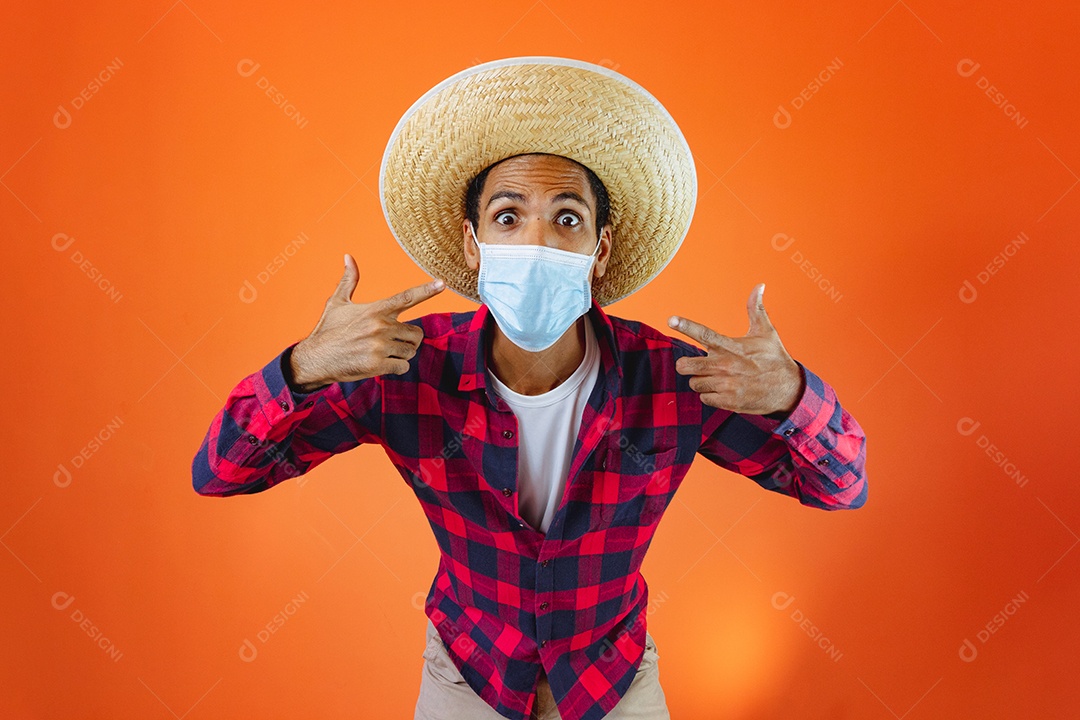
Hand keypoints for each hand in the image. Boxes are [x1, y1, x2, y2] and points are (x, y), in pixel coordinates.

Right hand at [290, 253, 444, 388]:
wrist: (314, 358)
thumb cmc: (327, 330)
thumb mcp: (337, 303)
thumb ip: (349, 280)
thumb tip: (348, 257)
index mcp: (375, 310)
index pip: (407, 297)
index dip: (427, 290)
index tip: (442, 283)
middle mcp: (380, 326)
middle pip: (416, 333)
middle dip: (409, 339)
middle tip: (393, 342)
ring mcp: (379, 346)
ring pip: (411, 351)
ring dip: (402, 354)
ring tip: (383, 352)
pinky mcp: (377, 365)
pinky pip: (402, 367)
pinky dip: (396, 367)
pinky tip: (381, 365)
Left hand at [669, 283, 802, 414]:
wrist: (789, 390)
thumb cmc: (775, 359)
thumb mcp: (766, 332)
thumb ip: (756, 309)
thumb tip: (759, 286)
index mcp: (731, 346)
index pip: (704, 334)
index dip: (686, 326)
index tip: (671, 319)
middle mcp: (725, 365)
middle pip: (687, 365)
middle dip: (684, 364)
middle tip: (690, 364)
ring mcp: (726, 384)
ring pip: (694, 383)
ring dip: (700, 381)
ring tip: (715, 377)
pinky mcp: (728, 401)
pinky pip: (704, 398)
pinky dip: (710, 395)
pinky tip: (722, 390)